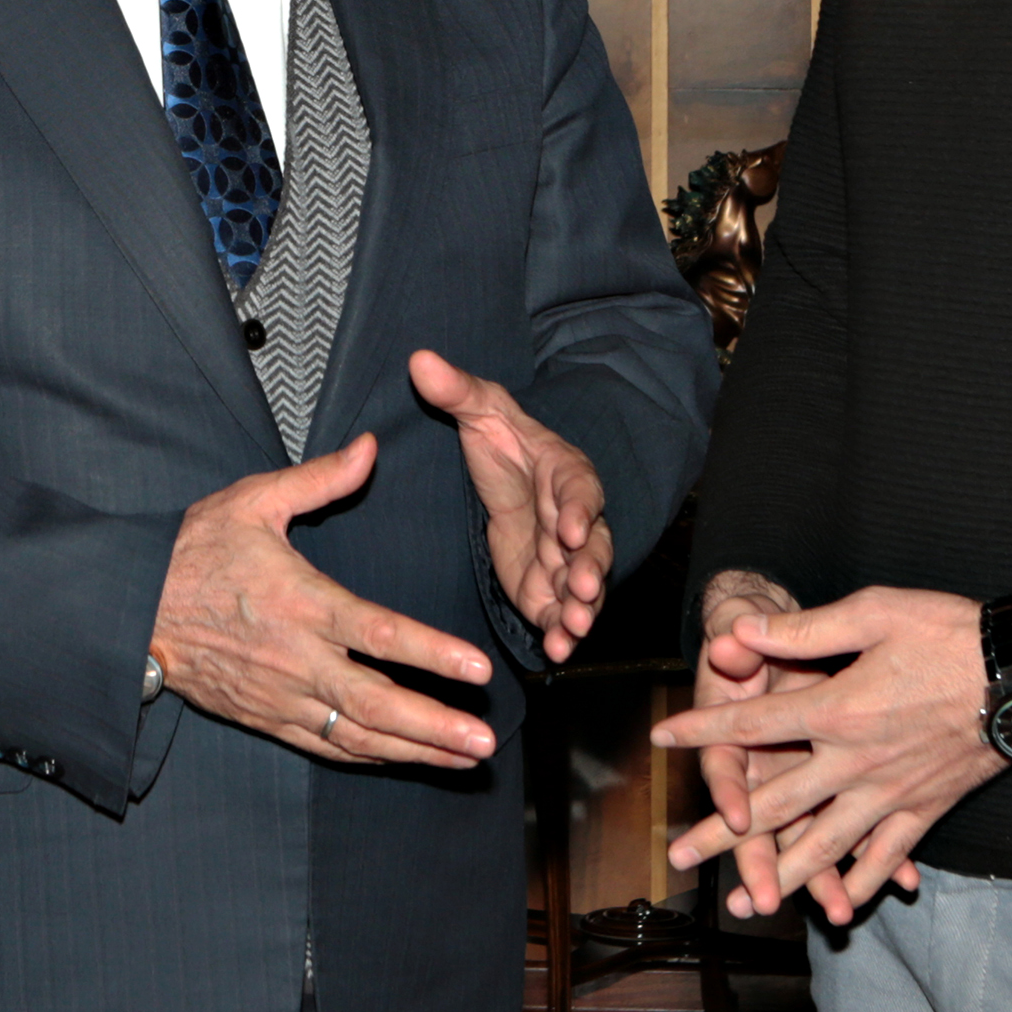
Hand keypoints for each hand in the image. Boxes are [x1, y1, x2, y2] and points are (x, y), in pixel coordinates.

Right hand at [151, 432, 499, 767]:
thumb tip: (369, 447)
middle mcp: (296, 657)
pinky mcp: (266, 718)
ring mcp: (281, 695)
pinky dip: (371, 757)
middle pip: (376, 704)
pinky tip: (408, 758)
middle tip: (486, 742)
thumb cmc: (193, 550)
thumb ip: (319, 478)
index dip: (432, 654)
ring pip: (357, 736)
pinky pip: (326, 746)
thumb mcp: (251, 500)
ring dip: (415, 750)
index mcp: (300, 601)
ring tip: (465, 758)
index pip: (379, 634)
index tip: (478, 670)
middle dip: (436, 726)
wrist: (130, 609)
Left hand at [410, 349, 611, 661]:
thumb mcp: (480, 410)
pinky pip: (559, 611)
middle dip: (589, 570)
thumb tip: (419, 359)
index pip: (579, 489)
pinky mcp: (545, 585)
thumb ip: (456, 390)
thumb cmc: (500, 439)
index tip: (569, 527)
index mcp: (565, 472)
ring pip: (581, 586)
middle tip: (581, 590)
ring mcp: (563, 558)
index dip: (578, 508)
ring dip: (580, 609)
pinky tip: (555, 652)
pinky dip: (560, 632)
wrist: (503, 475)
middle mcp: (575, 518)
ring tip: (572, 631)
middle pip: (591, 546)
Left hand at [656, 585, 1011, 918]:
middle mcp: (855, 763)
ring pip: (824, 846)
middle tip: (678, 857)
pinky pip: (885, 857)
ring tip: (746, 905)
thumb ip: (802, 630)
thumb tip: (739, 630)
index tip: (662, 739)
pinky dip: (861, 885)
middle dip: (720, 833)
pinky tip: (839, 909)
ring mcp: (891, 794)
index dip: (702, 730)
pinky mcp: (926, 810)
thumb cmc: (948, 631)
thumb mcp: (873, 612)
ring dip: (781, 877)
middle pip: (774, 804)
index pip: (752, 725)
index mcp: (836, 710)